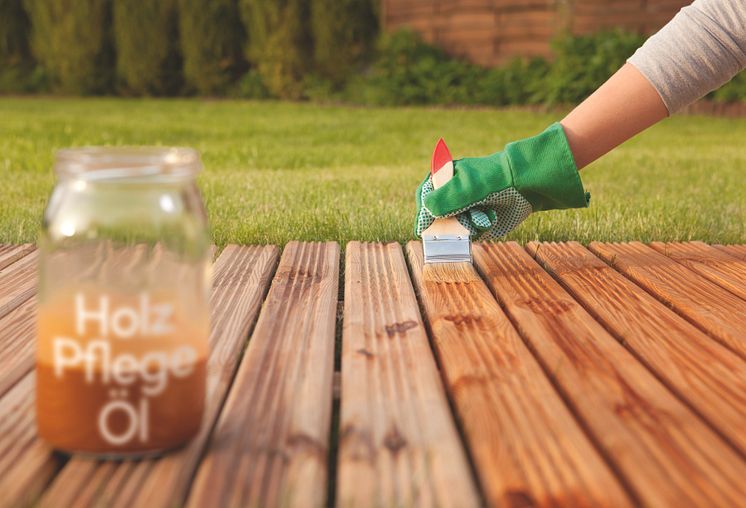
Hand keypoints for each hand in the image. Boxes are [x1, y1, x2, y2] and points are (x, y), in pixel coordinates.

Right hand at [414, 123, 589, 240]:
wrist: (526, 185)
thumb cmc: (493, 181)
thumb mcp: (465, 188)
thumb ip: (443, 199)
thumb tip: (426, 211)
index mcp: (444, 177)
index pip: (425, 197)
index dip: (423, 213)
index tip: (423, 230)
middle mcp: (453, 192)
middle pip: (438, 215)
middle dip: (450, 223)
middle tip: (463, 223)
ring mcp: (466, 206)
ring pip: (454, 226)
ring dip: (467, 225)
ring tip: (484, 216)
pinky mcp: (478, 218)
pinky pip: (470, 231)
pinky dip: (479, 228)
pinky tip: (490, 217)